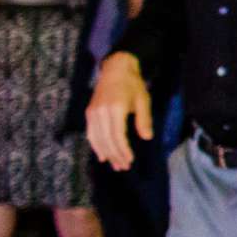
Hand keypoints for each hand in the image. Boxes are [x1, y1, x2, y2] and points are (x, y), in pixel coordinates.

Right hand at [85, 54, 154, 171]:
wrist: (115, 69)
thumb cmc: (132, 84)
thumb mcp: (143, 100)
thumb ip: (144, 119)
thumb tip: (147, 138)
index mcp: (115, 109)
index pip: (117, 136)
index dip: (123, 150)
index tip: (130, 160)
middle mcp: (100, 112)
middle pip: (106, 140)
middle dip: (115, 155)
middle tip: (124, 167)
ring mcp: (92, 113)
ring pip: (96, 139)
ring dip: (106, 154)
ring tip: (115, 165)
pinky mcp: (89, 113)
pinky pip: (91, 133)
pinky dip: (96, 146)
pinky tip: (102, 155)